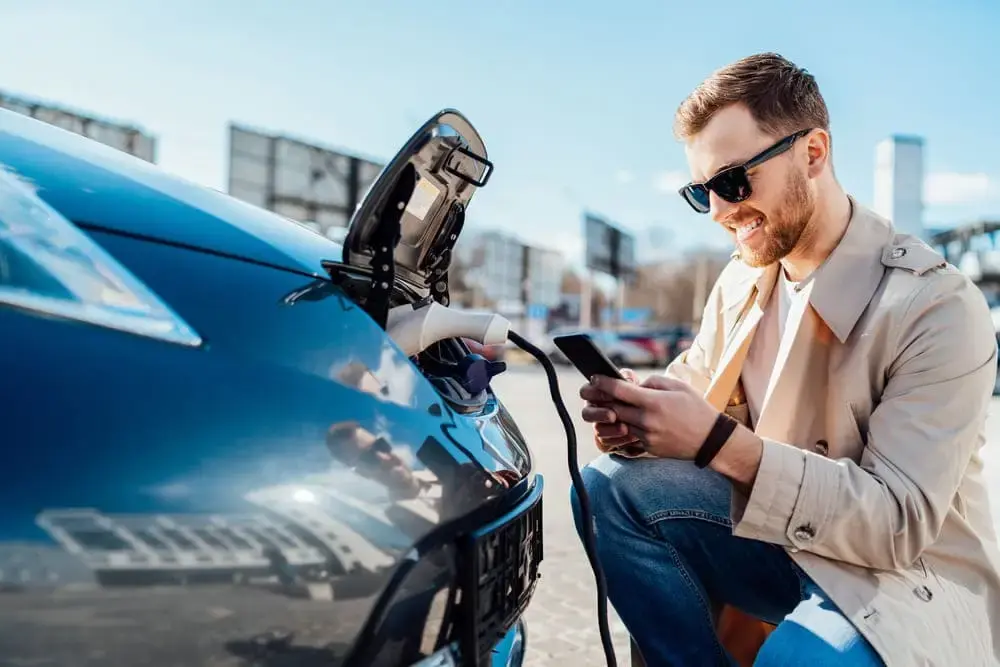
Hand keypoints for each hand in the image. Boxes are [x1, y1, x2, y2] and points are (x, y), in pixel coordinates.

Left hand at [581, 374, 719, 459]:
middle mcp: (646, 420)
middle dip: (602, 399)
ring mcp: (646, 436)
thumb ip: (653, 382)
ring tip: (612, 404)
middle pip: (613, 408)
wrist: (711, 440)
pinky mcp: (648, 448)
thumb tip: (634, 386)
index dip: (603, 383)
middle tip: (594, 391)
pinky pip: (630, 435)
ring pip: (620, 423)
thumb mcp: (678, 386)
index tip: (594, 377)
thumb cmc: (696, 408)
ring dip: (614, 414)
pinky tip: (629, 420)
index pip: (619, 391)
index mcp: (653, 402)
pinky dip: (627, 427)